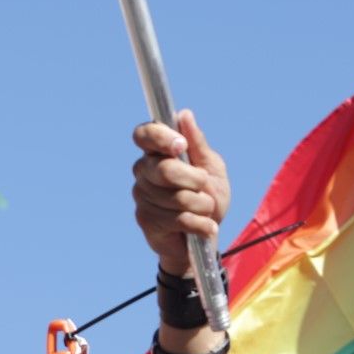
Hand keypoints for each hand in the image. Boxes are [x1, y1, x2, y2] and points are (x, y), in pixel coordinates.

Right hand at [130, 110, 228, 277]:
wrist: (206, 238)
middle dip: (194, 180)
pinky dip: (200, 224)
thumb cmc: (208, 198)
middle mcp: (144, 171)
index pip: (144, 135)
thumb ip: (198, 144)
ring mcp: (142, 196)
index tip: (180, 146)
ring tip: (207, 211)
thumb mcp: (212, 168)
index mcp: (157, 152)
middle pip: (164, 169)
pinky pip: (178, 219)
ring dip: (202, 206)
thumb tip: (184, 115)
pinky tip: (206, 227)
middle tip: (204, 185)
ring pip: (176, 197)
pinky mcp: (146, 220)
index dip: (160, 137)